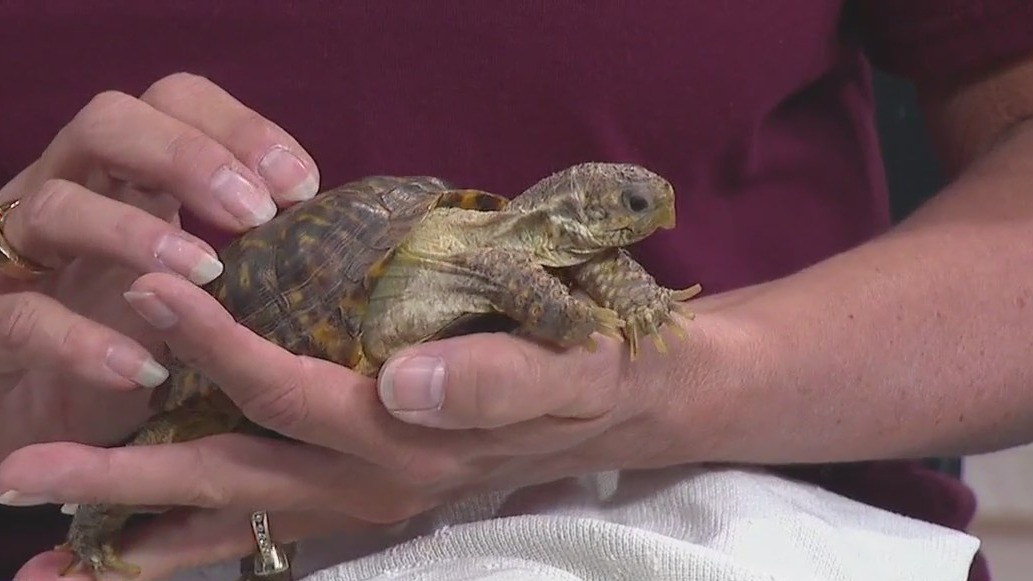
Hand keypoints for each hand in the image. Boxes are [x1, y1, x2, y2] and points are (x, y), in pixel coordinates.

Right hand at [0, 73, 319, 462]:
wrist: (53, 425)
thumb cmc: (143, 343)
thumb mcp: (202, 286)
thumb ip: (246, 251)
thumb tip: (334, 236)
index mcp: (128, 178)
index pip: (172, 103)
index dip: (237, 127)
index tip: (302, 185)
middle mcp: (71, 195)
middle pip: (107, 122)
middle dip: (186, 157)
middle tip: (254, 212)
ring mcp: (23, 256)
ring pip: (55, 206)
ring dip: (136, 234)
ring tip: (205, 274)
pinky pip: (22, 318)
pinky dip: (84, 342)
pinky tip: (145, 371)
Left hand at [0, 269, 714, 579]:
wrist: (618, 407)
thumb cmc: (590, 371)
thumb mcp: (563, 365)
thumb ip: (489, 377)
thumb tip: (401, 380)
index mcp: (404, 438)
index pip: (283, 389)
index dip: (209, 342)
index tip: (145, 292)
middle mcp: (368, 483)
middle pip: (226, 478)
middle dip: (121, 478)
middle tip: (21, 475)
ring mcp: (362, 501)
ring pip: (235, 524)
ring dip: (142, 539)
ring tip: (56, 559)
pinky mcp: (365, 499)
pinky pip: (265, 529)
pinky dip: (200, 539)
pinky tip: (150, 544)